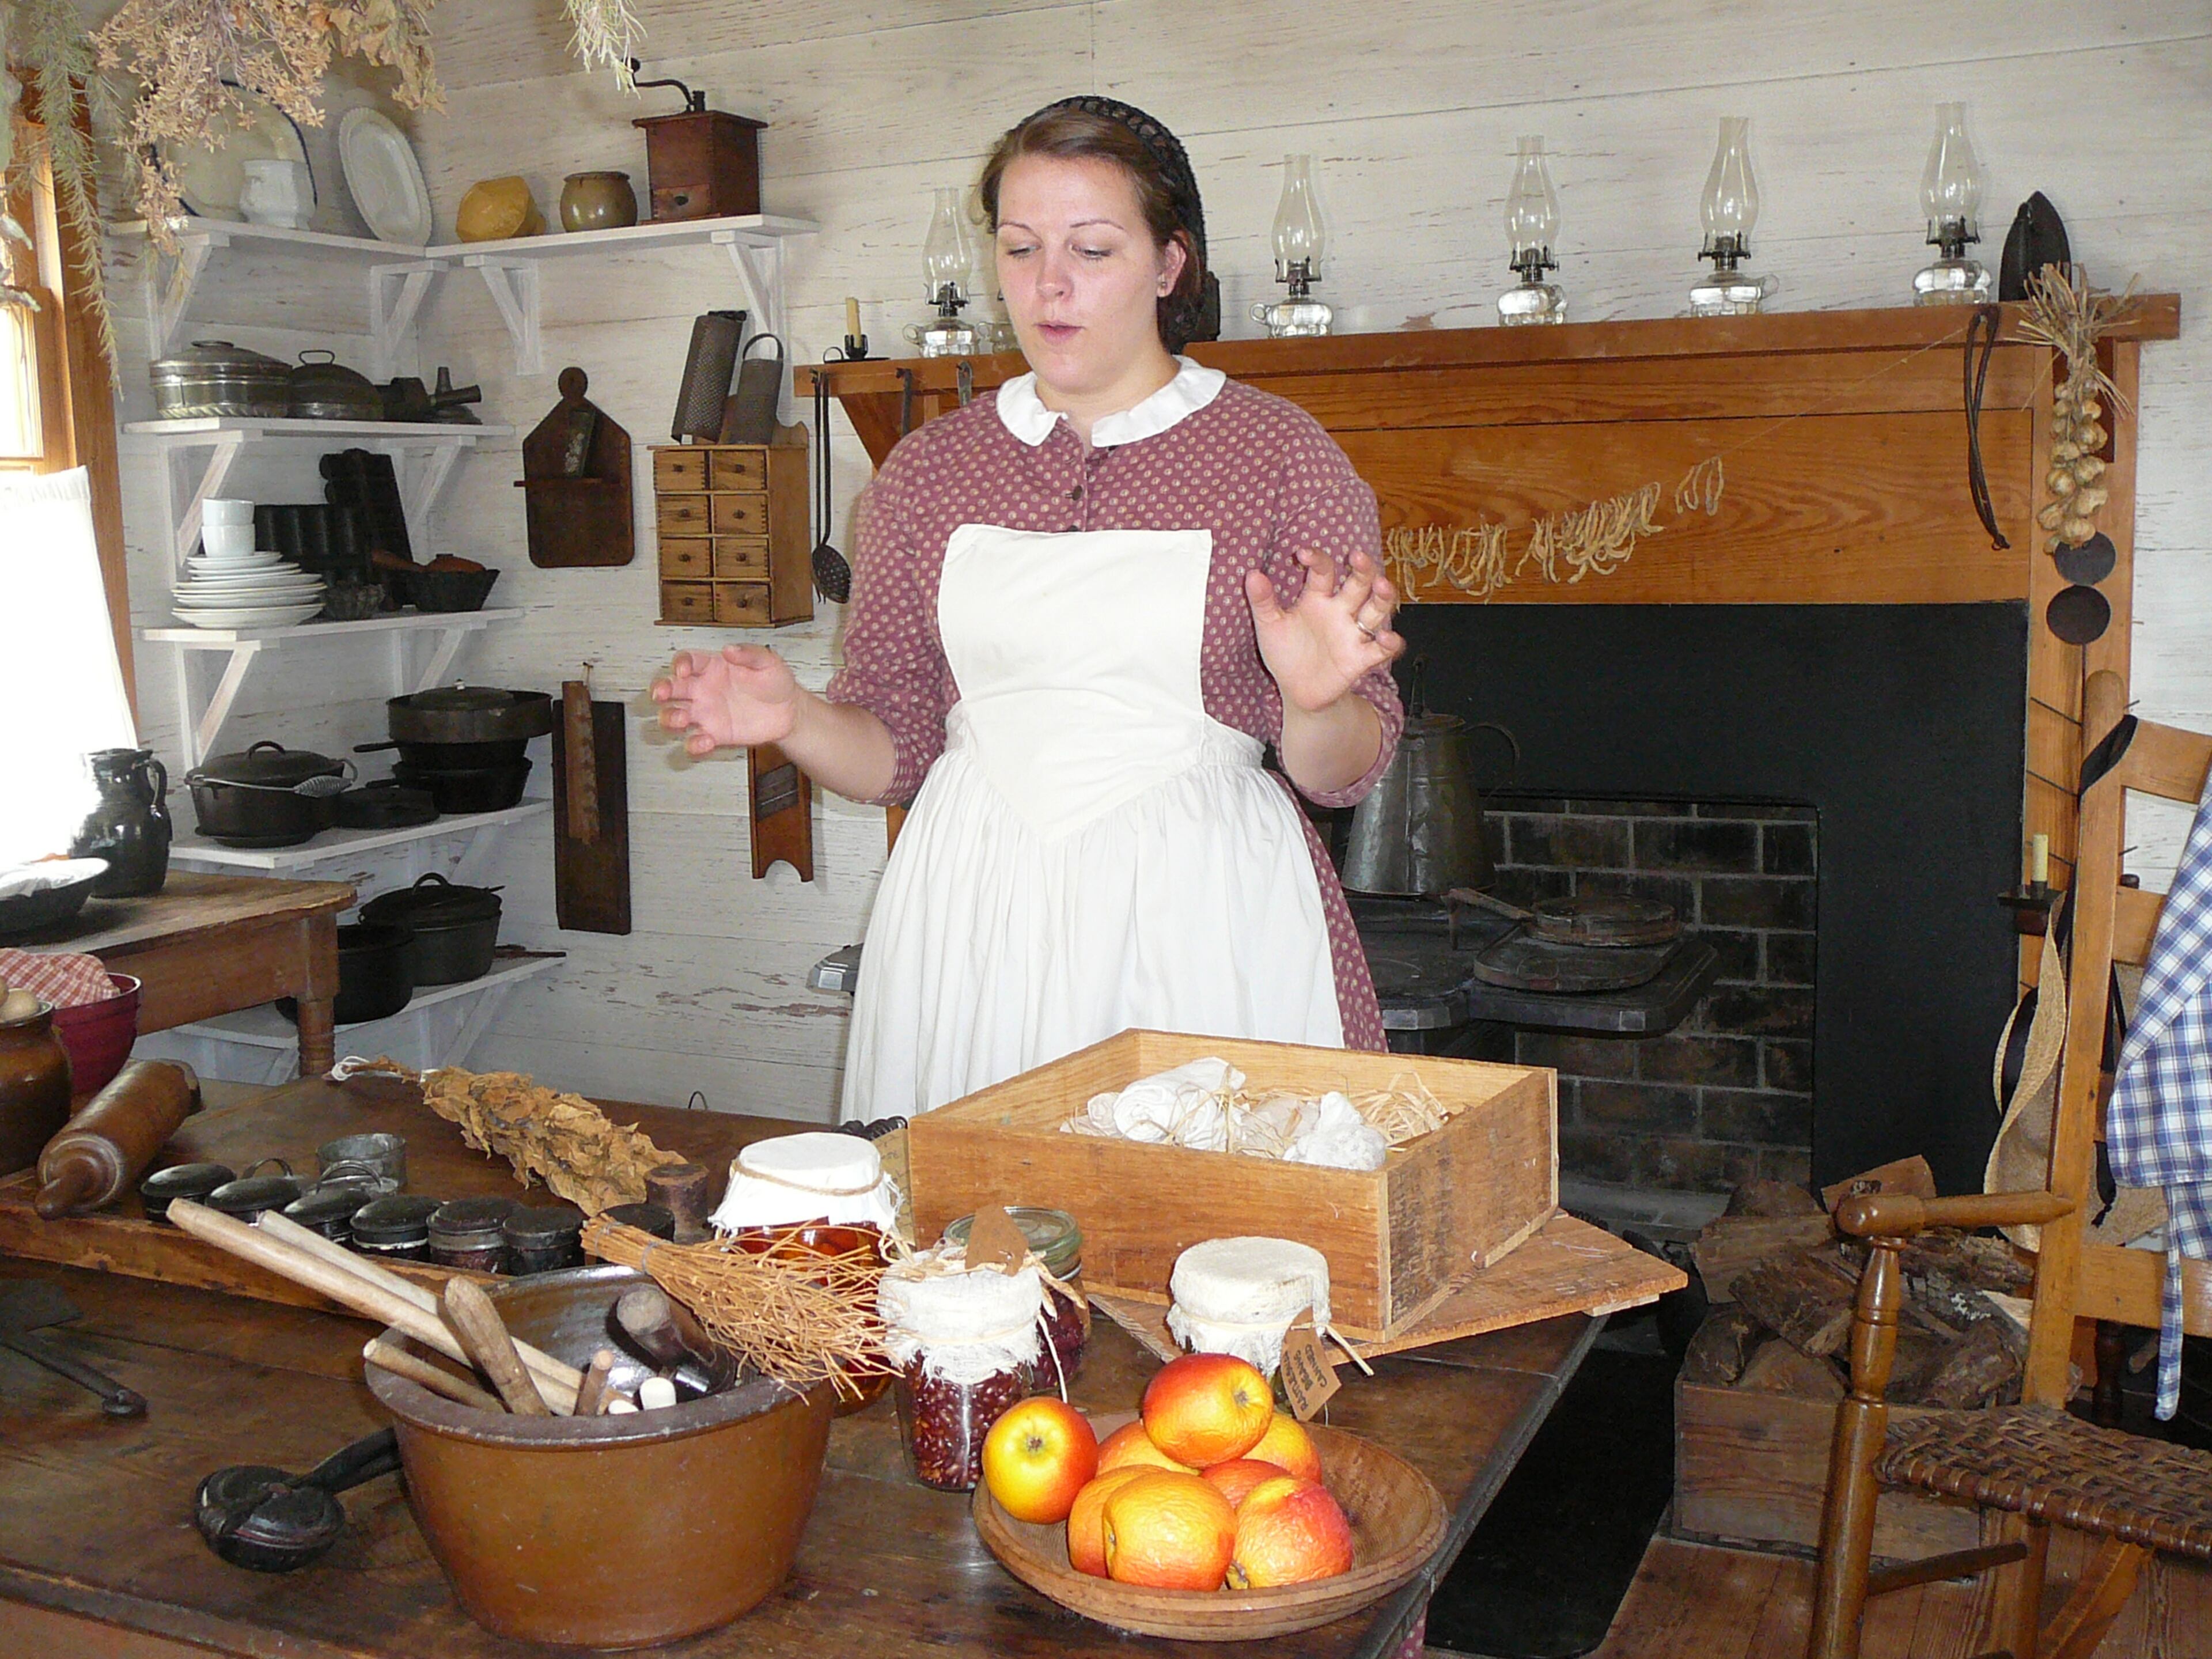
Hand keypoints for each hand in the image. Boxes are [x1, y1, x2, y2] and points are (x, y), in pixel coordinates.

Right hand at [649, 646, 801, 755]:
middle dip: (661, 689)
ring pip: (674, 715)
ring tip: (681, 719)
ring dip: (670, 717)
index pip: (688, 661)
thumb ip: (750, 654)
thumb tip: (730, 650)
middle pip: (672, 688)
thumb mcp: (768, 662)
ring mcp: (706, 713)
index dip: (680, 663)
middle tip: (660, 694)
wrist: (789, 711)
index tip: (682, 670)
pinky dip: (693, 744)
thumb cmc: (775, 682)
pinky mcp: (714, 734)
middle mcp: (703, 689)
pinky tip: (704, 741)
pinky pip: (695, 740)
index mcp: (713, 667)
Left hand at [1245, 546, 1403, 714]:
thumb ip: (1262, 601)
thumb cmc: (1285, 653)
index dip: (1316, 559)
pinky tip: (1386, 637)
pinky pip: (1380, 649)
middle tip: (1358, 556)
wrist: (1295, 690)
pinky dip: (1389, 643)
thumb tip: (1251, 575)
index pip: (1323, 571)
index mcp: (1317, 599)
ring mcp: (1352, 634)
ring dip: (1382, 597)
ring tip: (1382, 585)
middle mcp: (1340, 611)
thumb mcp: (1269, 626)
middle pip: (1359, 584)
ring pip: (1376, 609)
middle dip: (1363, 569)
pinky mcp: (1361, 659)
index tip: (1302, 553)